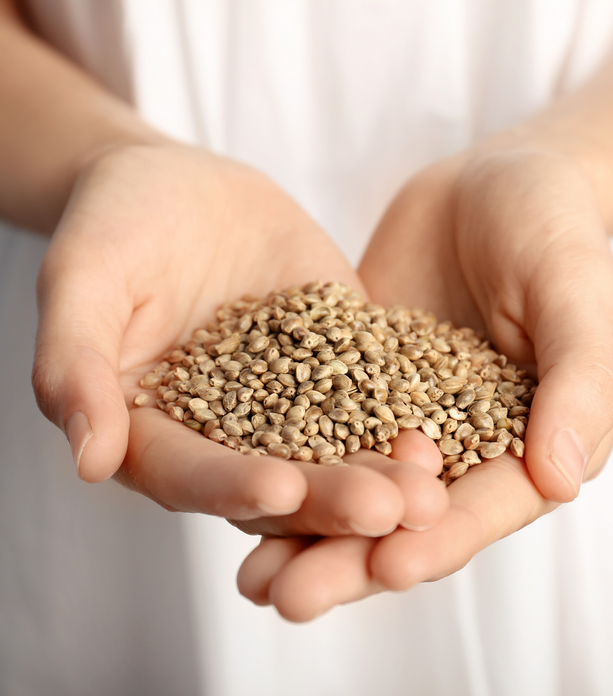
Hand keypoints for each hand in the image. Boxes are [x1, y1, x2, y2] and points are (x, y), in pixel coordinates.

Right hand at [32, 141, 447, 536]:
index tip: (278, 490)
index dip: (231, 486)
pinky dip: (406, 415)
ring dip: (383, 474)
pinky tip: (449, 427)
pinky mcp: (339, 364)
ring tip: (432, 489)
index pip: (192, 475)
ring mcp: (290, 402)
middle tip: (389, 510)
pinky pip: (373, 394)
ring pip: (336, 451)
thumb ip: (75, 364)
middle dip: (332, 498)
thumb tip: (86, 457)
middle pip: (279, 480)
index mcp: (159, 432)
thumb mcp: (82, 280)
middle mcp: (229, 434)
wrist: (182, 189)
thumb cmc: (116, 226)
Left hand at [236, 147, 612, 619]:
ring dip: (304, 530)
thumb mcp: (575, 295)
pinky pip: (314, 427)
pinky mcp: (353, 380)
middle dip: (352, 559)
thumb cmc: (552, 230)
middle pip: (406, 516)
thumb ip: (579, 382)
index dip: (437, 542)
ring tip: (251, 577)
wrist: (489, 183)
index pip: (481, 507)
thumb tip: (562, 478)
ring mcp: (400, 413)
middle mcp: (458, 442)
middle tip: (290, 602)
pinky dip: (280, 460)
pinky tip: (235, 489)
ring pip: (353, 484)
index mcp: (524, 442)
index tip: (388, 569)